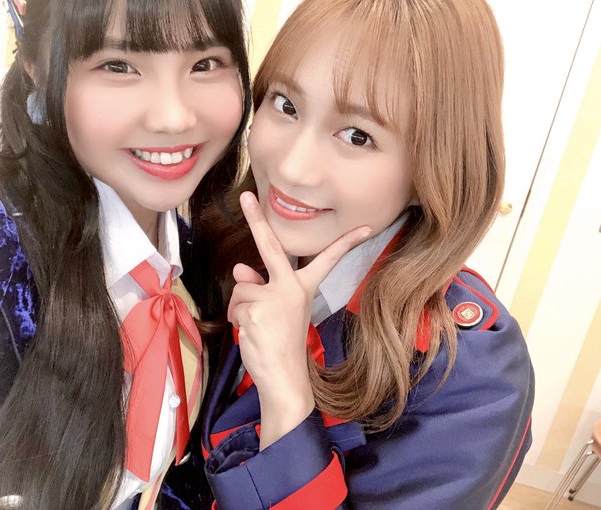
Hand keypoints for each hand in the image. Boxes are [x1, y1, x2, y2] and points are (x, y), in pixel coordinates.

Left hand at [228, 191, 370, 447]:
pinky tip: (250, 332)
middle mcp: (290, 288)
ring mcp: (272, 296)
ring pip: (242, 288)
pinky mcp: (254, 308)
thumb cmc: (282, 345)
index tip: (364, 228)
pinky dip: (237, 318)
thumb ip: (261, 288)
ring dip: (242, 306)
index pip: (326, 260)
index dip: (345, 243)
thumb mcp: (277, 312)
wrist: (284, 378)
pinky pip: (236, 304)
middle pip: (270, 247)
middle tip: (247, 196)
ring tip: (257, 326)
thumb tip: (240, 270)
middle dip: (256, 219)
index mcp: (303, 288)